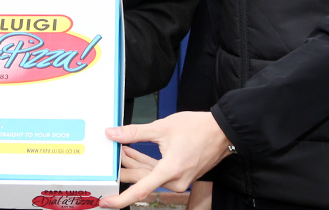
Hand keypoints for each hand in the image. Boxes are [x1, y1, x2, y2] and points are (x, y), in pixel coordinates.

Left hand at [100, 112, 231, 207]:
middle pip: (143, 179)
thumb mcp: (162, 127)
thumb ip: (135, 133)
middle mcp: (176, 180)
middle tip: (109, 160)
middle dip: (125, 169)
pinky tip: (134, 153)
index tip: (106, 202)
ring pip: (150, 175)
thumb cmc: (198, 128)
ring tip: (120, 152)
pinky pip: (159, 172)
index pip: (141, 190)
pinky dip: (147, 164)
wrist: (223, 131)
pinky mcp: (182, 175)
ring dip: (135, 164)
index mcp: (171, 171)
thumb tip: (113, 134)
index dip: (121, 198)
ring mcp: (180, 179)